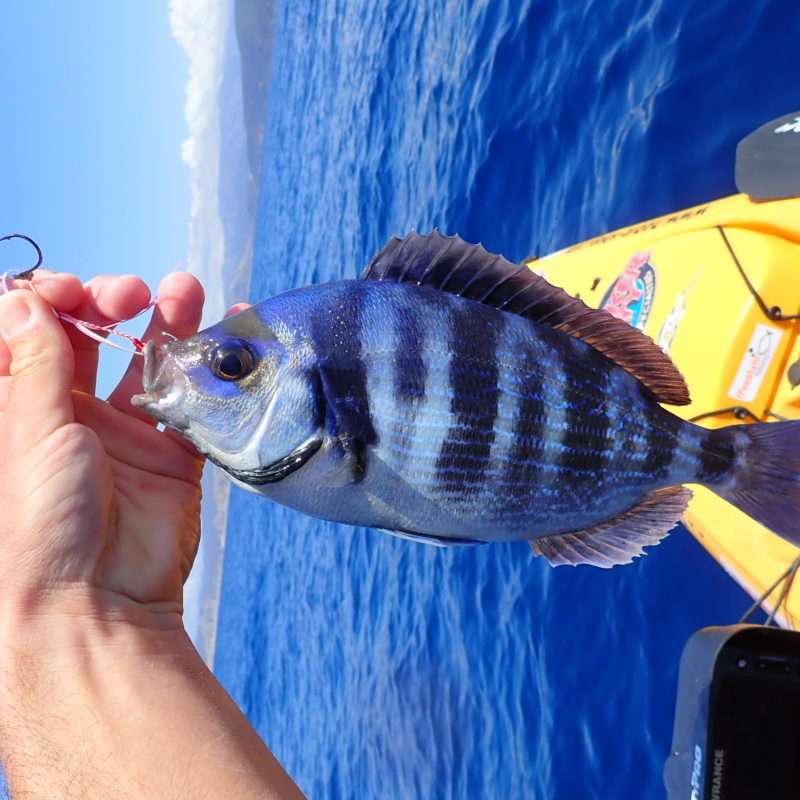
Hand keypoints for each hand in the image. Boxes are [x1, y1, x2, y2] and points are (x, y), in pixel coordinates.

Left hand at [0, 271, 204, 624]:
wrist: (98, 602)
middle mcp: (67, 417)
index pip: (27, 335)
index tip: (69, 292)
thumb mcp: (30, 430)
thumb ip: (38, 363)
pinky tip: (215, 331)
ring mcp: (122, 434)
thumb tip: (26, 300)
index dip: (44, 302)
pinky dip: (204, 366)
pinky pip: (191, 399)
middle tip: (123, 295)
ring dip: (159, 321)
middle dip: (103, 305)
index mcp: (18, 410)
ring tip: (181, 289)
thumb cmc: (39, 524)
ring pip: (143, 362)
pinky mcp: (171, 453)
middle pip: (86, 340)